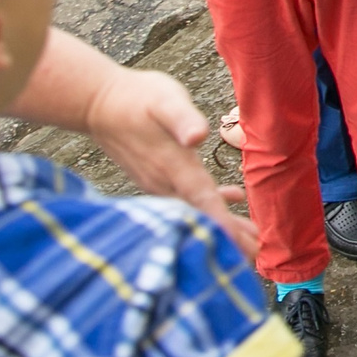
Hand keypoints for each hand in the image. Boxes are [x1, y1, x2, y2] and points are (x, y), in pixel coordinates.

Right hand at [81, 65, 258, 258]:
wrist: (99, 103)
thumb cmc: (136, 98)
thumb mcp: (165, 100)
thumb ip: (182, 118)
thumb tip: (197, 136)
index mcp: (173, 166)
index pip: (204, 202)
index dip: (224, 225)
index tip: (244, 247)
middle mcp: (165, 182)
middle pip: (202, 216)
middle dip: (228, 239)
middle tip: (257, 258)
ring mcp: (158, 182)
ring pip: (196, 211)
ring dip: (222, 225)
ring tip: (251, 239)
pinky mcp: (157, 176)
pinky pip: (188, 198)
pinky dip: (211, 204)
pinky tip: (233, 197)